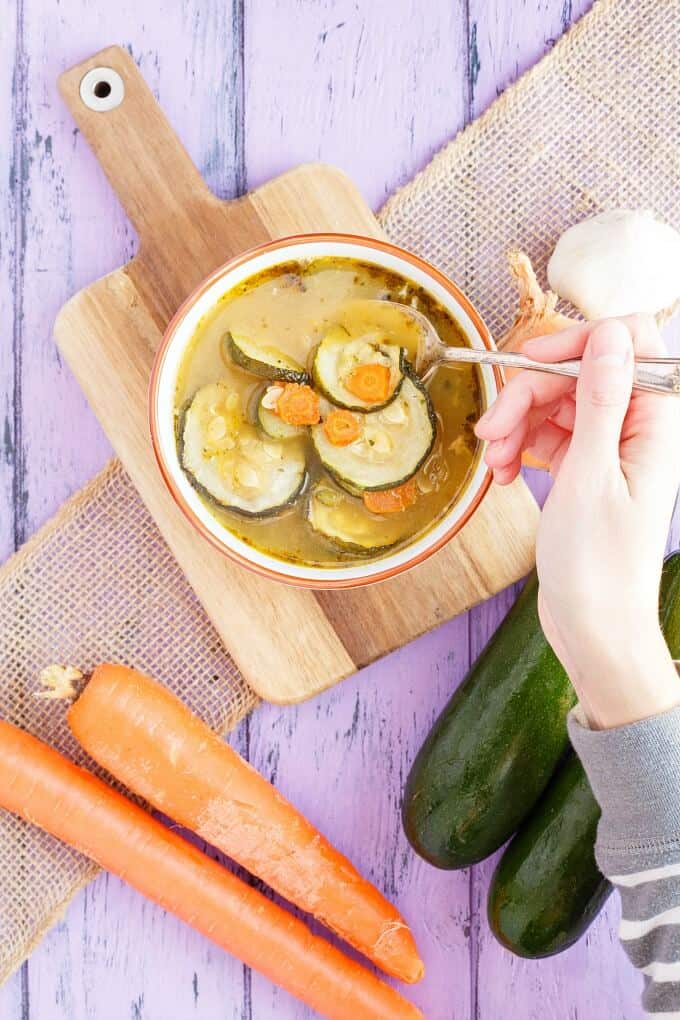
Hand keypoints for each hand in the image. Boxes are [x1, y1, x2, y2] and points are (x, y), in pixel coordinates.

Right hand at [475, 317, 679, 728]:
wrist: (593, 627)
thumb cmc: (599, 565)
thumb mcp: (590, 476)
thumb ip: (600, 400)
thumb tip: (610, 335)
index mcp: (655, 425)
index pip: (629, 344)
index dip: (579, 342)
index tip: (532, 360)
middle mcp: (636, 430)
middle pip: (580, 374)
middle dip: (530, 394)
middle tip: (492, 428)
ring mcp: (608, 450)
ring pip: (557, 404)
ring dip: (517, 424)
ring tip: (493, 460)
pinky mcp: (585, 470)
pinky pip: (547, 436)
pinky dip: (520, 448)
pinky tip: (503, 474)